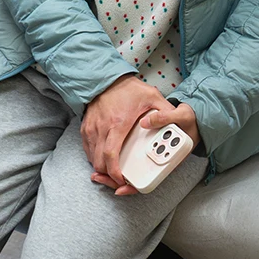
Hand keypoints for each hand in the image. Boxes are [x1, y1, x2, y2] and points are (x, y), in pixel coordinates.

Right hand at [81, 76, 175, 195]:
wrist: (106, 78)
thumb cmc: (128, 89)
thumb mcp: (152, 96)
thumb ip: (165, 112)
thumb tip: (172, 127)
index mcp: (118, 124)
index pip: (111, 155)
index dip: (115, 173)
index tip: (121, 181)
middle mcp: (101, 128)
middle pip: (99, 162)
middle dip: (108, 175)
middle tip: (120, 179)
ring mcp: (91, 128)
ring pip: (91, 157)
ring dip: (101, 167)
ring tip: (113, 171)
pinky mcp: (85, 127)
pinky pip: (87, 149)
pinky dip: (94, 157)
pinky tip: (104, 158)